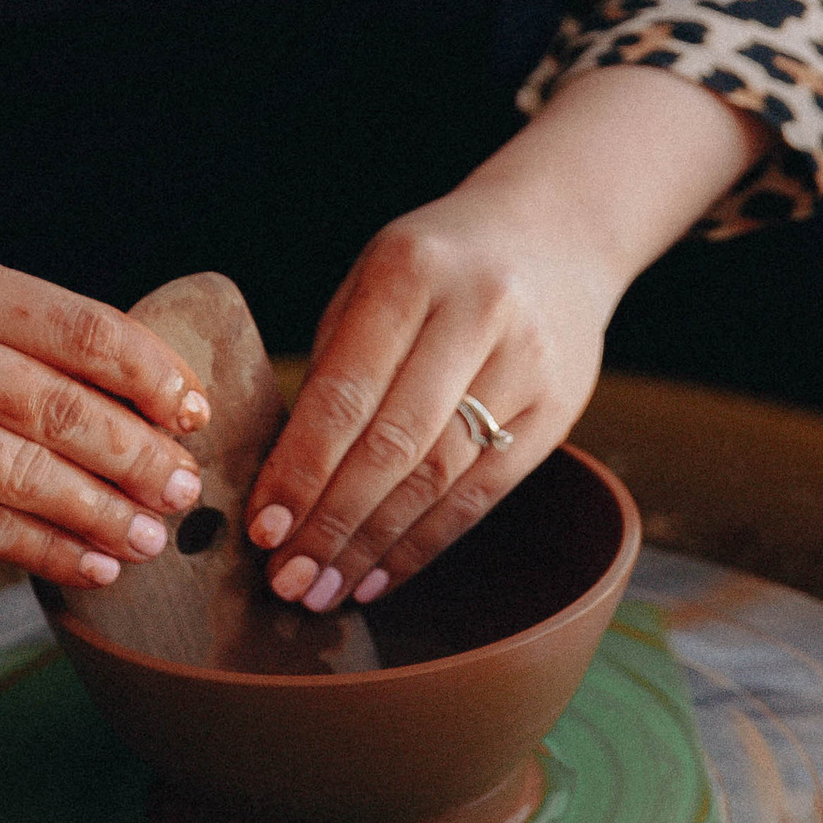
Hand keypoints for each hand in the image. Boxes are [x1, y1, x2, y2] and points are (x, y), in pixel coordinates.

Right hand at [0, 251, 209, 585]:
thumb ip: (15, 339)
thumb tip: (147, 402)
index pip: (70, 324)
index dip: (147, 371)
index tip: (194, 410)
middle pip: (54, 403)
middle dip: (135, 451)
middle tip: (185, 485)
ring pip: (21, 473)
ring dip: (102, 511)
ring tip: (154, 534)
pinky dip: (46, 548)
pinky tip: (93, 562)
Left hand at [242, 196, 614, 608]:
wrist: (558, 232)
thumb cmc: (437, 263)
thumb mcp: (374, 277)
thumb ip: (334, 361)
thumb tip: (283, 476)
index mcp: (410, 271)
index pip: (346, 390)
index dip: (302, 468)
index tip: (264, 527)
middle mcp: (477, 314)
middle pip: (395, 445)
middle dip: (333, 522)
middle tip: (286, 580)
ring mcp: (527, 365)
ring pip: (440, 478)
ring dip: (374, 546)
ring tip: (324, 590)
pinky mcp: (558, 410)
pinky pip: (482, 494)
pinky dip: (425, 542)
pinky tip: (380, 575)